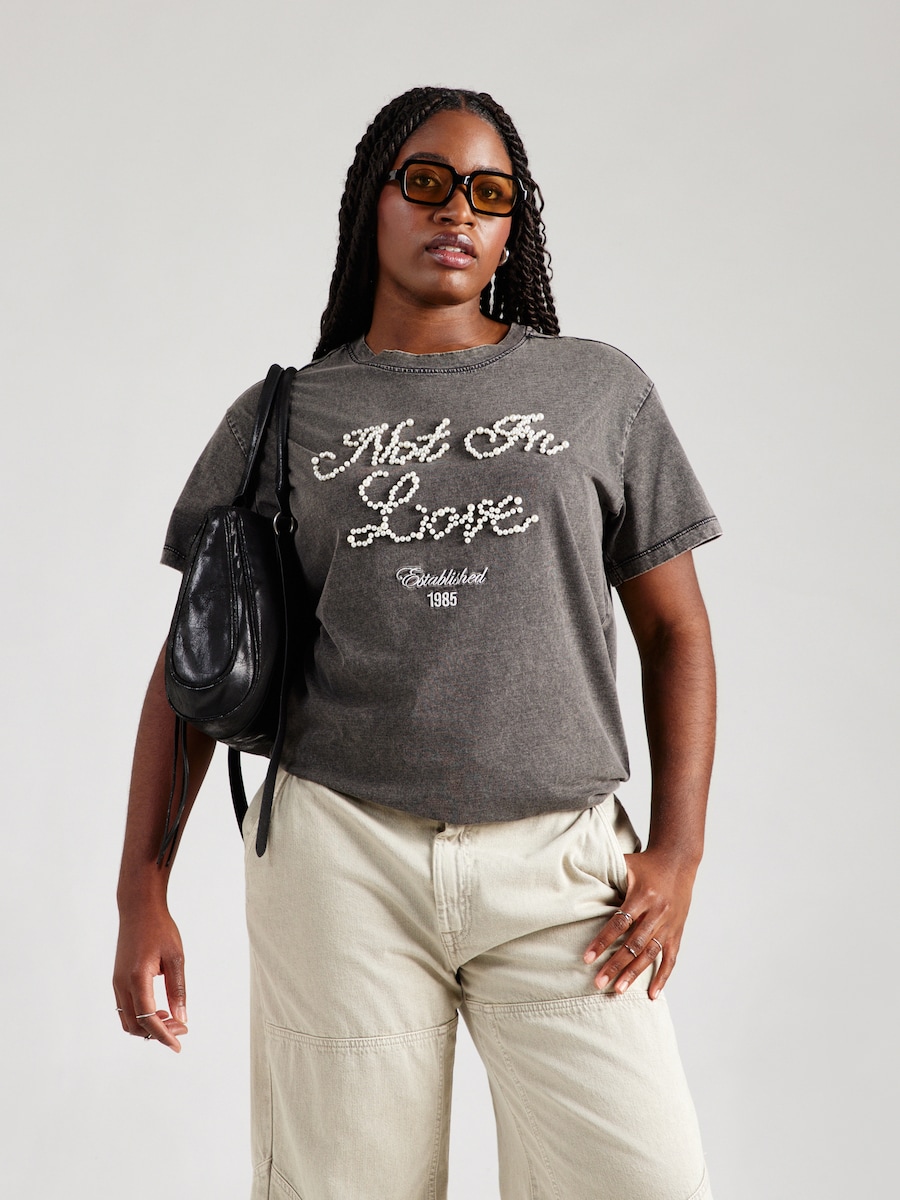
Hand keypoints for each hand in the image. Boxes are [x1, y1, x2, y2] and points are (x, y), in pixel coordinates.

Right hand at [113, 904, 188, 1051]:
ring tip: (171, 1019)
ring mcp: (117, 983)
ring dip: (148, 1027)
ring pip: (128, 1020)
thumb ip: (178, 990)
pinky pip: (126, 1009)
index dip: (164, 1035)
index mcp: (137, 979)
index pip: (148, 1019)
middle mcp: (122, 984)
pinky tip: (159, 1009)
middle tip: (181, 1028)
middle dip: (158, 1033)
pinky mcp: (117, 980)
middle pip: (135, 1026)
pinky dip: (141, 1016)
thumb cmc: (160, 929)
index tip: (179, 1045)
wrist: (139, 909)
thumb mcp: (176, 958)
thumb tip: (181, 1018)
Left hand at [582, 849, 696, 999]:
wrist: (678, 860)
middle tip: (598, 982)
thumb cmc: (645, 863)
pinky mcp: (677, 932)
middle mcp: (658, 912)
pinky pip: (670, 958)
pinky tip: (652, 994)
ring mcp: (669, 924)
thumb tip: (575, 875)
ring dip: (634, 974)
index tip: (587, 958)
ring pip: (650, 954)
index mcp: (643, 895)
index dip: (603, 941)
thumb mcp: (626, 863)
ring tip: (618, 990)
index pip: (620, 923)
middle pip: (634, 944)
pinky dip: (662, 977)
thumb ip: (604, 873)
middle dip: (615, 965)